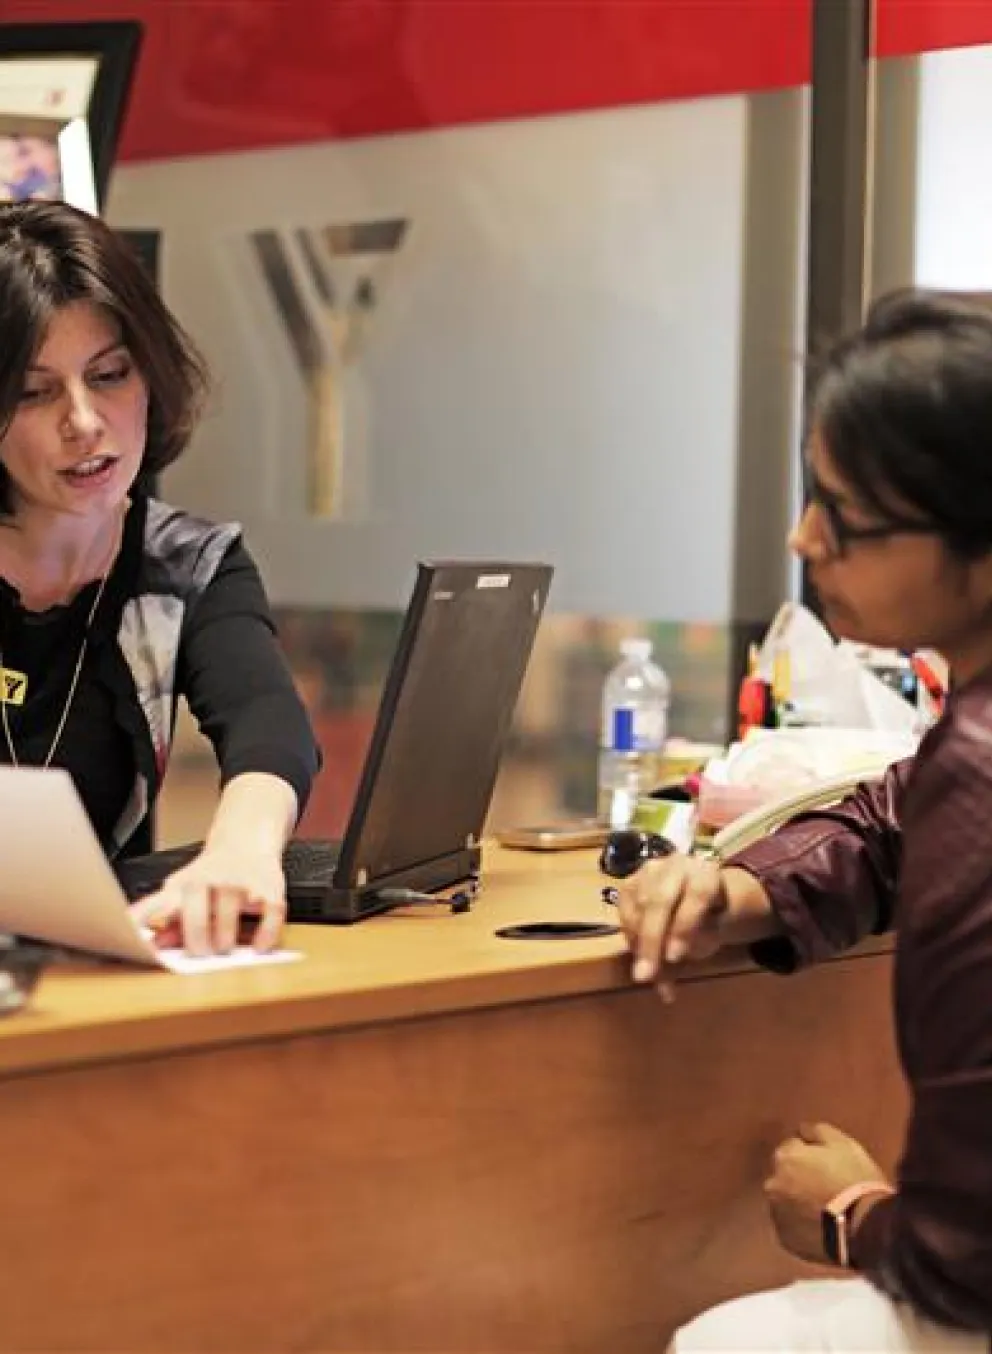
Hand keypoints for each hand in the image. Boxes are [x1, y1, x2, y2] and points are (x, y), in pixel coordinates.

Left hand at [128, 843, 286, 955]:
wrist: (245, 842)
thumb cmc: (211, 877)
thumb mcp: (182, 893)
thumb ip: (167, 920)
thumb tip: (154, 944)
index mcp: (181, 886)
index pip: (159, 908)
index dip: (147, 927)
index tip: (140, 946)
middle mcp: (209, 881)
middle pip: (196, 918)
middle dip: (197, 944)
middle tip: (201, 953)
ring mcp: (239, 884)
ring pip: (228, 922)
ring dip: (225, 943)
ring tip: (225, 945)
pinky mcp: (269, 890)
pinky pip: (269, 918)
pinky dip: (264, 938)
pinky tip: (258, 945)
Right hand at [614, 853, 728, 1001]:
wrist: (698, 894)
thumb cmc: (712, 915)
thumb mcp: (718, 930)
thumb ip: (699, 943)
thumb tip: (668, 966)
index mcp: (707, 872)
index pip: (697, 895)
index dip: (684, 927)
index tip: (674, 958)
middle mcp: (677, 864)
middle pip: (660, 900)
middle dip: (651, 941)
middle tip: (645, 976)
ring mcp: (649, 870)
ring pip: (638, 908)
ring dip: (638, 945)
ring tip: (645, 974)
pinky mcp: (629, 882)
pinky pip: (623, 913)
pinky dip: (630, 938)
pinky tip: (639, 955)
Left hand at [764, 1122, 889, 1264]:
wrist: (863, 1229)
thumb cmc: (854, 1180)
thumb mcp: (842, 1143)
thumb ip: (817, 1131)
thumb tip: (802, 1131)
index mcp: (784, 1157)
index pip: (793, 1148)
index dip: (812, 1156)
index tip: (830, 1166)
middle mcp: (773, 1184)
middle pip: (786, 1175)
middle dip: (801, 1178)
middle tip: (829, 1188)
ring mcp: (777, 1215)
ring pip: (787, 1202)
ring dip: (799, 1202)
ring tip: (828, 1211)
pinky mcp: (786, 1241)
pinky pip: (792, 1227)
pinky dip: (803, 1225)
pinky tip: (824, 1228)